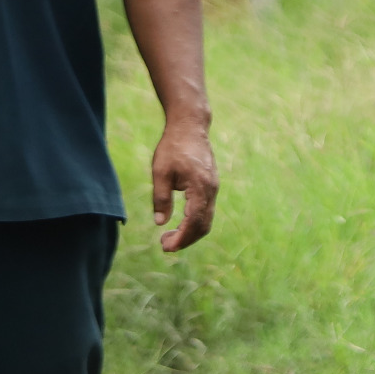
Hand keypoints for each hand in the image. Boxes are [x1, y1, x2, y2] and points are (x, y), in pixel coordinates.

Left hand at [151, 113, 217, 251]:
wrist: (190, 126)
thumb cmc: (173, 147)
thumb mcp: (160, 172)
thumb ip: (161, 198)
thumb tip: (160, 223)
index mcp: (200, 187)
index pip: (194, 222)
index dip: (181, 238)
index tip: (165, 247)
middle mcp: (211, 190)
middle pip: (204, 225)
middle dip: (186, 239)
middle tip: (164, 245)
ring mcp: (213, 187)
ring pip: (207, 219)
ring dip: (190, 232)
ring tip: (169, 236)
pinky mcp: (211, 185)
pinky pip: (206, 210)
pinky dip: (194, 221)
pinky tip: (179, 222)